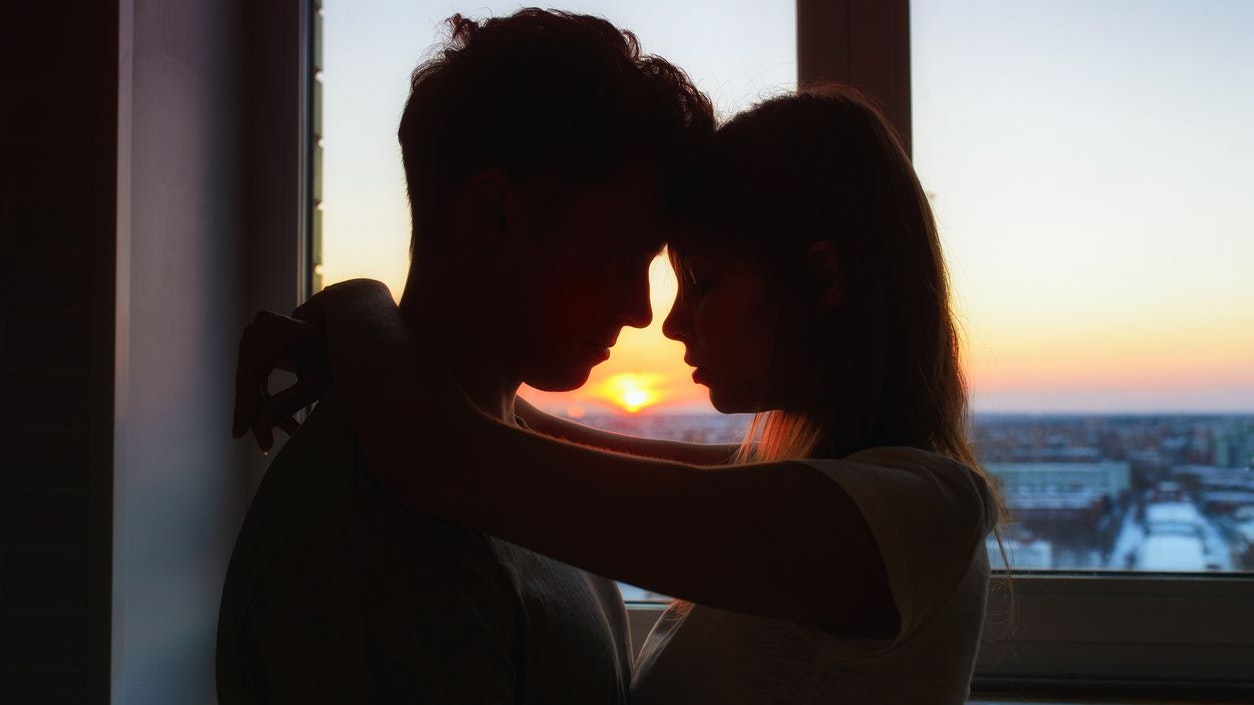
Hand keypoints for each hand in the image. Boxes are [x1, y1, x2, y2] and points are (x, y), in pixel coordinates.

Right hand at [232, 309, 330, 452]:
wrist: (334, 330)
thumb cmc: (332, 354)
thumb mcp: (318, 380)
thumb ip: (291, 401)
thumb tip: (262, 424)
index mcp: (277, 331)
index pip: (252, 374)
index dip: (245, 406)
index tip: (239, 434)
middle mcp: (259, 328)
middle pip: (248, 379)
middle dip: (255, 414)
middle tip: (266, 446)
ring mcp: (254, 334)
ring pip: (249, 381)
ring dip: (261, 410)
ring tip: (274, 440)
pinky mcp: (254, 345)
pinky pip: (253, 376)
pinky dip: (262, 399)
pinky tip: (276, 424)